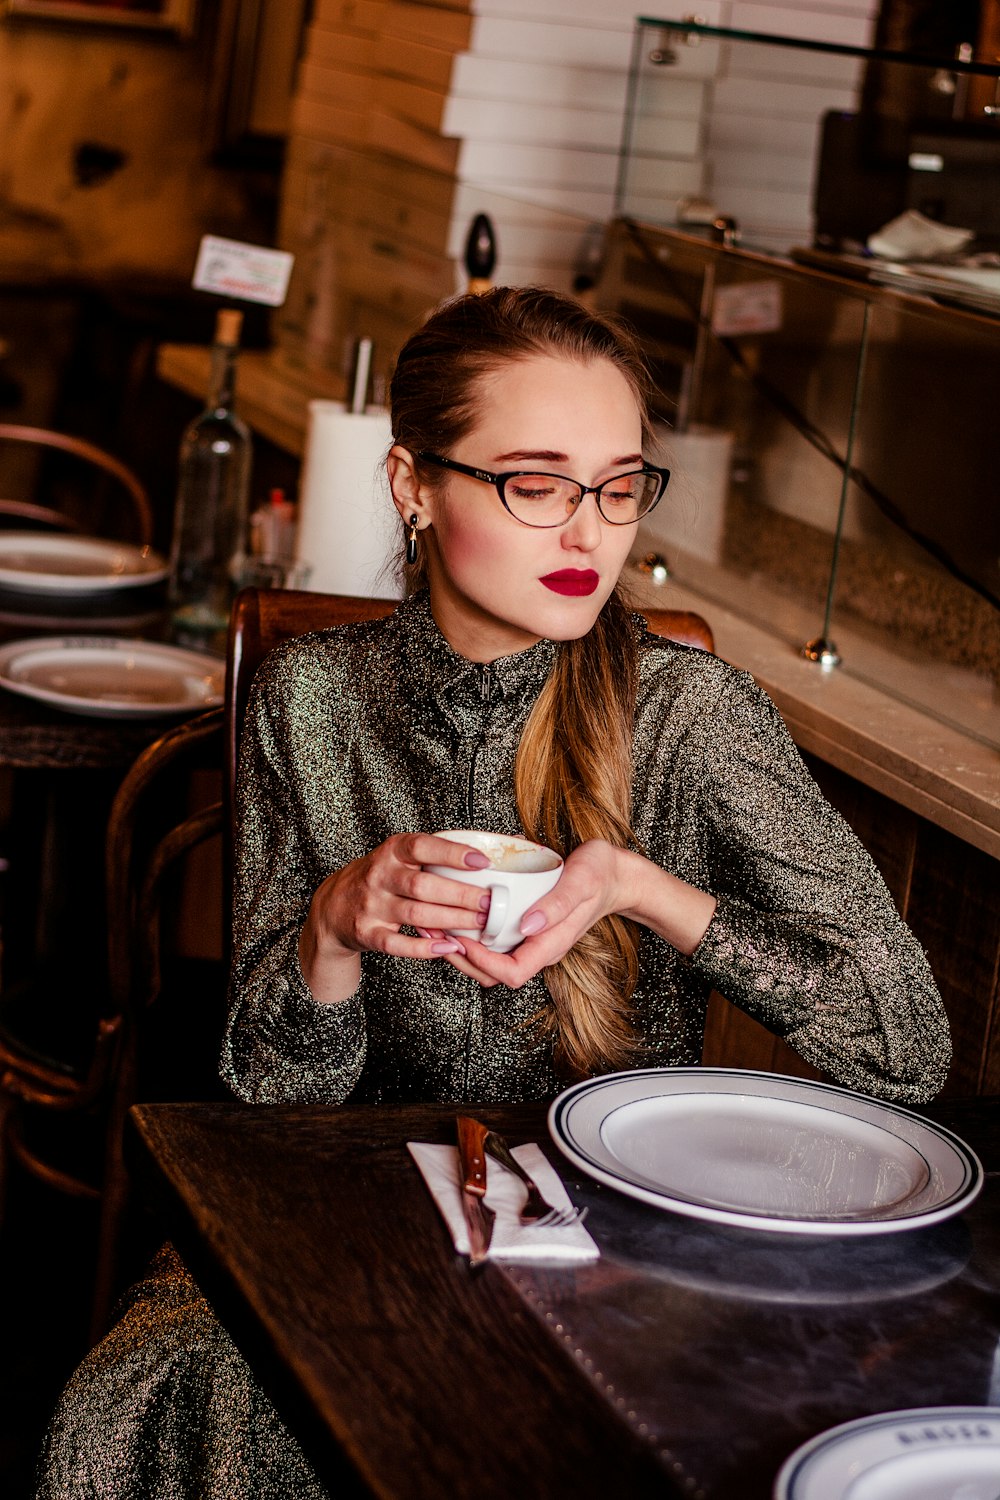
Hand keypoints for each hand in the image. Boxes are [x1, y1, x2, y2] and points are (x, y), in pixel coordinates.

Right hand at [299, 832, 492, 1000]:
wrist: (333, 905)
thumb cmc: (380, 878)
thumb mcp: (398, 856)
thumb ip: (432, 854)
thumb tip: (485, 856)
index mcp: (391, 851)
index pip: (422, 846)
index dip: (453, 853)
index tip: (482, 862)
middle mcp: (379, 876)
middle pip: (424, 886)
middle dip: (462, 895)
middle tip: (490, 902)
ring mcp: (372, 905)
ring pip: (416, 914)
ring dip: (452, 921)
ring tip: (479, 923)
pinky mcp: (367, 933)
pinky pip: (398, 944)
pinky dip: (425, 949)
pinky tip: (448, 947)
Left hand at [441, 840, 629, 988]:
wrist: (616, 874)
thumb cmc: (600, 875)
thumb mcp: (582, 882)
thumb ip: (556, 905)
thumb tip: (527, 925)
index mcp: (552, 944)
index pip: (512, 973)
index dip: (482, 963)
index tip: (462, 939)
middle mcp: (540, 948)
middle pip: (494, 974)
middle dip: (462, 959)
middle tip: (436, 932)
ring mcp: (534, 940)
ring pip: (492, 961)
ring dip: (463, 948)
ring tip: (438, 923)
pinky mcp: (529, 927)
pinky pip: (496, 941)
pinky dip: (474, 932)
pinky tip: (459, 911)